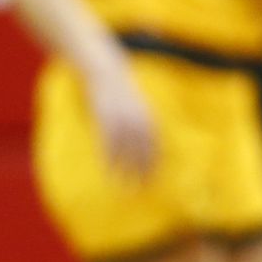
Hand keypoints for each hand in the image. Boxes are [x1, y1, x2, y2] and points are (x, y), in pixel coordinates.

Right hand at [82, 53, 156, 179]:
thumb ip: (142, 123)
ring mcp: (121, 119)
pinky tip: (109, 172)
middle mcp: (138, 119)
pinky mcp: (105, 119)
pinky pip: (108, 143)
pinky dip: (109, 159)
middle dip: (144, 169)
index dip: (156, 161)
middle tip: (145, 188)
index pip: (156, 143)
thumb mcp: (137, 106)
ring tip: (127, 187)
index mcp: (148, 116)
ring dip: (127, 170)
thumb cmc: (122, 92)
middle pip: (144, 150)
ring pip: (126, 150)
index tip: (157, 177)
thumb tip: (148, 142)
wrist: (106, 72)